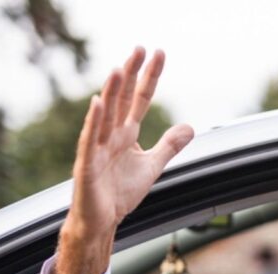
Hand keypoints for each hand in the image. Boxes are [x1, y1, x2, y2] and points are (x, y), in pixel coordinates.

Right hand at [49, 47, 194, 273]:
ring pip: (105, 115)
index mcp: (126, 133)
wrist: (102, 221)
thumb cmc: (120, 193)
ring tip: (118, 68)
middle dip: (130, 74)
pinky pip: (89, 139)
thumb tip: (190, 127)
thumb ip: (168, 146)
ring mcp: (96, 147)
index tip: (158, 53)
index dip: (149, 77)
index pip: (140, 99)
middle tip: (140, 48)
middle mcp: (110, 135)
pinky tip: (99, 103)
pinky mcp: (87, 164)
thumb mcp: (152, 166)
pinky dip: (94, 122)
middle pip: (122, 99)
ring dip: (111, 92)